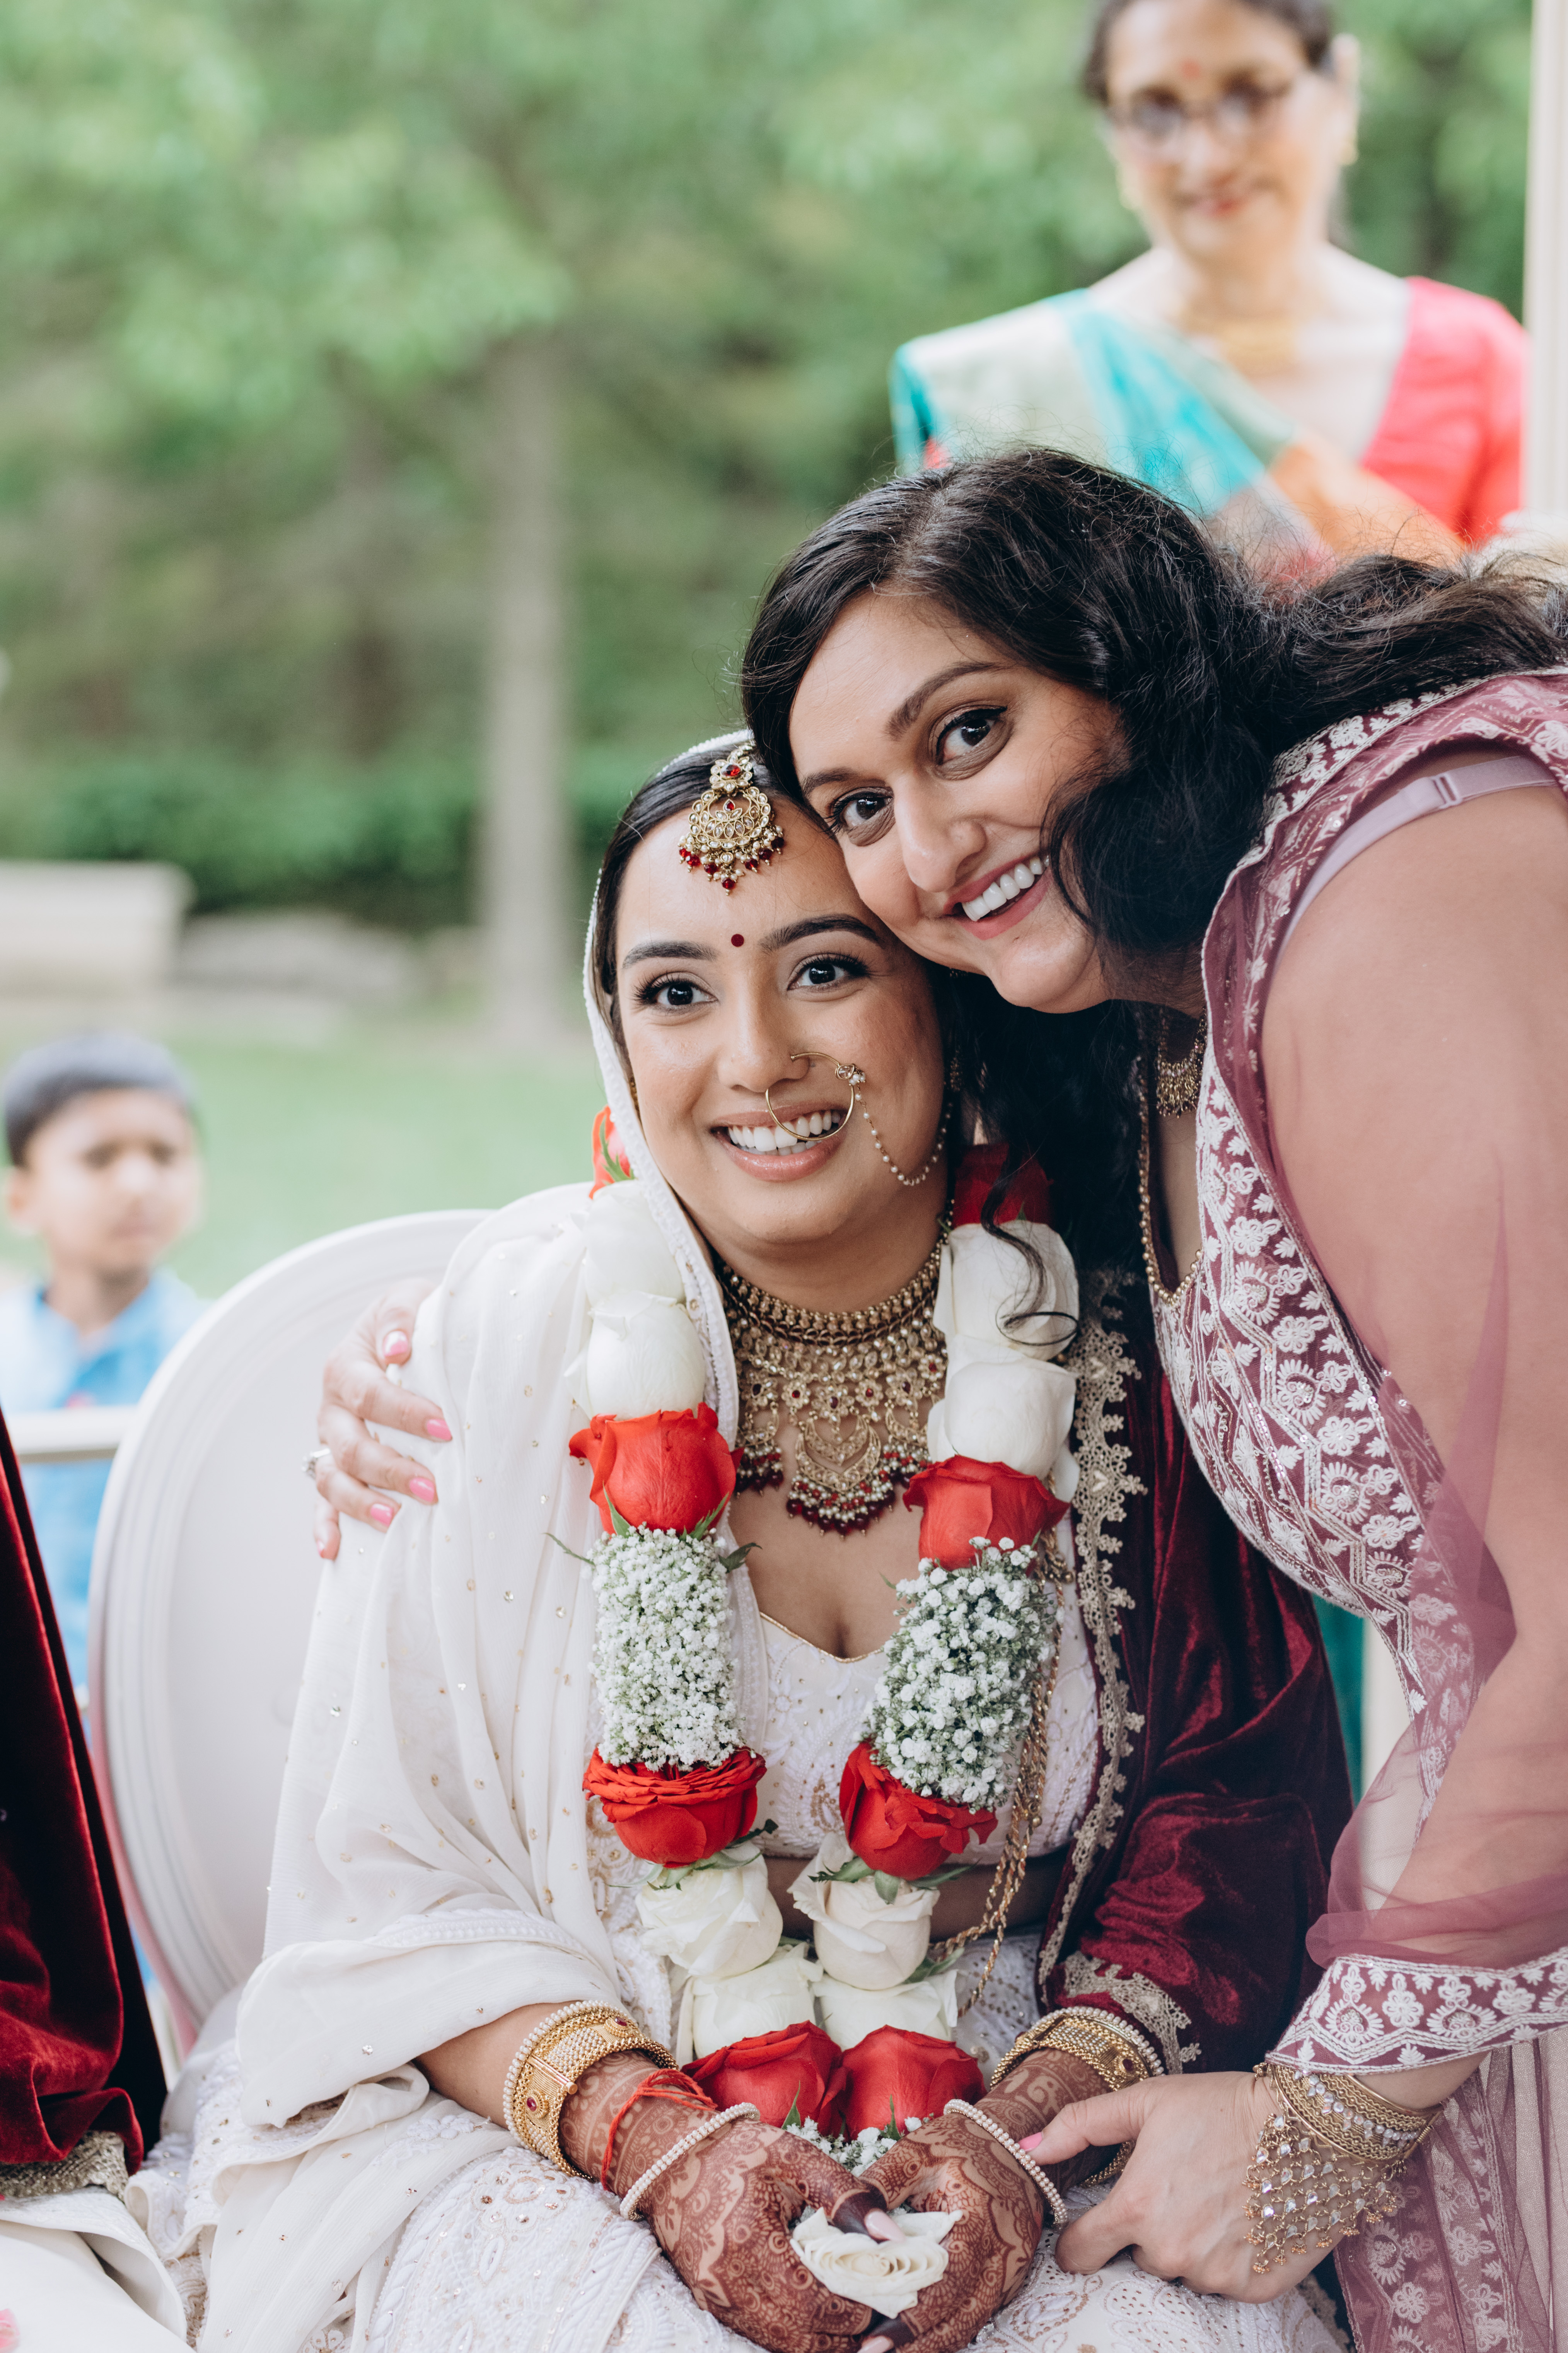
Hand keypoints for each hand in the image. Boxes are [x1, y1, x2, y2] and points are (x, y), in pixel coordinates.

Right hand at [312, 1281, 444, 1558]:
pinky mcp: (334, 1467)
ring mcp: (330, 1442)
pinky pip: (322, 1503)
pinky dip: (324, 1527)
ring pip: (333, 1479)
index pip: (371, 1395)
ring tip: (394, 1518)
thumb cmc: (413, 1321)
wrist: (401, 1334)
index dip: (406, 1414)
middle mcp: (332, 1409)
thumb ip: (402, 1316)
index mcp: (345, 1368)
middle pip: (351, 1446)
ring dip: (361, 1502)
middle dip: (391, 1469)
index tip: (446, 1429)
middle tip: (434, 1487)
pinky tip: (331, 1550)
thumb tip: (399, 1347)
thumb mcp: (408, 1300)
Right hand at [609, 2098, 892, 2350]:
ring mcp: (715, 2297)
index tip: (883, 2301)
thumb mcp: (792, 2154)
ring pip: (777, 2342)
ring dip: (819, 2342)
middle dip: (842, 2335)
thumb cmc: (737, 2152)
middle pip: (796, 2333)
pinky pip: (759, 2333)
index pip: (810, 2301)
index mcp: (748, 2239)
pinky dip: (793, 2335)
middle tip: (878, 2318)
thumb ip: (842, 2193)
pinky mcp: (711, 2302)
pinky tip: (819, 2321)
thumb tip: (890, 2235)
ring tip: (856, 2325)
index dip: (850, 2312)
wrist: (672, 2162)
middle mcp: (727, 2279)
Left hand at [855, 2052, 1101, 2352]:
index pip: (945, 2288)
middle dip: (917, 2345)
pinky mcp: (1009, 2276)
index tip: (873, 2342)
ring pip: (970, 2323)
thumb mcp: (918, 2150)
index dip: (910, 2321)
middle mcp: (1002, 2257)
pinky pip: (977, 2312)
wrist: (1016, 2137)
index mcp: (980, 2225)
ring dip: (931, 2342)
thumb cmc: (963, 2140)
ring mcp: (1010, 2271)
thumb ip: (882, 2186)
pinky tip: (915, 2333)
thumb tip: (846, 2224)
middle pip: (961, 2320)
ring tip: (887, 2349)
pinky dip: (947, 2327)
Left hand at [1022, 2070, 1322, 2300]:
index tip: (1085, 2231)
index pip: (1080, 2252)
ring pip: (1183, 2269)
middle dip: (1150, 2228)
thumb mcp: (1145, 2102)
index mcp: (1135, 2210)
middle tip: (1181, 2186)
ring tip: (1218, 2196)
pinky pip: (1224, 2281)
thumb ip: (1080, 2126)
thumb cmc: (1221, 2108)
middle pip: (1139, 2255)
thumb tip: (1029, 2150)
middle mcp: (1170, 2253)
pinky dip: (1229, 2257)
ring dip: (1191, 2243)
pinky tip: (1245, 2217)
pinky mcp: (1254, 2288)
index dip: (1077, 2241)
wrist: (1306, 2127)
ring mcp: (1213, 2276)